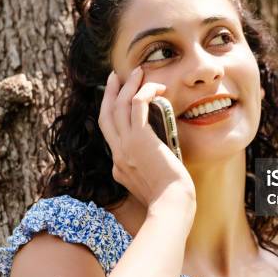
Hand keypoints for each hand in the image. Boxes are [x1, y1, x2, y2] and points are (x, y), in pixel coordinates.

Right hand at [98, 67, 195, 211]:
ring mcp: (126, 147)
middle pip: (106, 115)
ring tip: (139, 72)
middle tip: (115, 77)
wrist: (172, 205)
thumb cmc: (170, 198)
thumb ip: (147, 168)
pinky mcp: (140, 140)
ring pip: (119, 106)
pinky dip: (144, 92)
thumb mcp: (150, 184)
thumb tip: (154, 154)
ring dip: (128, 85)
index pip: (110, 134)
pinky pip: (137, 105)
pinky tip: (155, 87)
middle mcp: (117, 154)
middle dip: (109, 93)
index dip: (112, 113)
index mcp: (119, 165)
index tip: (118, 100)